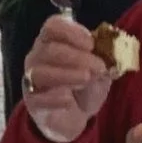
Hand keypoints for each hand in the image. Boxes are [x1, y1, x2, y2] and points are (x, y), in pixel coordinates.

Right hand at [20, 16, 115, 142]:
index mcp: (53, 41)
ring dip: (66, 74)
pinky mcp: (32, 103)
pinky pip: (37, 98)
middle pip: (49, 49)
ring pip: (40, 72)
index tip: (91, 43)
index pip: (52, 26)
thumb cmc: (85, 85)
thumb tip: (110, 53)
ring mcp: (31, 80)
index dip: (71, 31)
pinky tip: (69, 100)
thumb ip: (103, 58)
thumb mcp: (100, 69)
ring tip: (86, 79)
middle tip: (99, 66)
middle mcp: (37, 57)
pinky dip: (54, 98)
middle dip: (76, 56)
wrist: (76, 116)